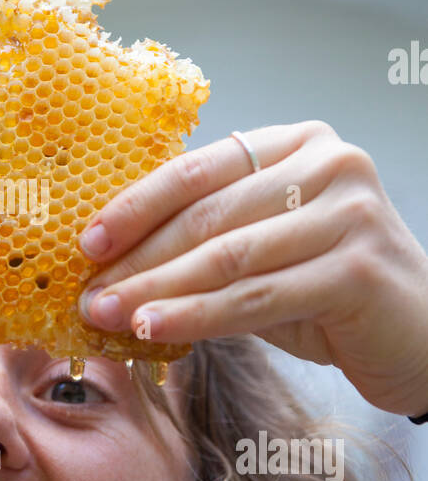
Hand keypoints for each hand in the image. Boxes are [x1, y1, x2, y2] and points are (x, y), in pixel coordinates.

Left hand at [77, 120, 427, 417]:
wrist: (420, 337)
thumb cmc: (331, 291)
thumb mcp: (267, 250)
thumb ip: (210, 240)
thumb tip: (113, 262)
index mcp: (299, 143)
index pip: (198, 169)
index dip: (136, 205)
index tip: (86, 242)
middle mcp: (329, 163)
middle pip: (207, 214)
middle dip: (137, 258)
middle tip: (86, 294)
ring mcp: (349, 212)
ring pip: (225, 257)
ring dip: (155, 290)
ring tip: (106, 316)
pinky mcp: (357, 268)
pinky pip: (255, 297)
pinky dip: (195, 317)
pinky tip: (152, 330)